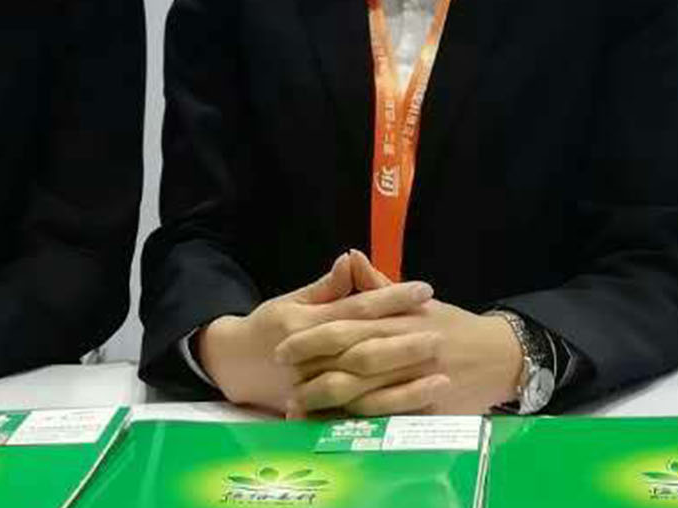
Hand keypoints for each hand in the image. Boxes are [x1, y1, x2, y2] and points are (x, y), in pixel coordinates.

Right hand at [196, 252, 435, 414]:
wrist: (235, 366)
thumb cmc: (268, 327)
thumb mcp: (292, 302)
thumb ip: (326, 287)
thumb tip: (352, 259)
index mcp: (306, 323)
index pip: (358, 307)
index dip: (392, 297)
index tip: (425, 289)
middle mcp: (311, 358)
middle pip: (366, 348)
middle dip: (405, 341)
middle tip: (440, 332)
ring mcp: (315, 389)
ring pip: (365, 389)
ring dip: (404, 383)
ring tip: (442, 374)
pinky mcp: (321, 414)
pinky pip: (360, 419)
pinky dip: (388, 414)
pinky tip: (417, 410)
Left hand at [276, 258, 521, 416]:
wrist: (502, 355)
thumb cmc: (454, 325)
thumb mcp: (418, 301)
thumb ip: (378, 285)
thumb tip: (350, 256)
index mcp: (400, 320)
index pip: (348, 326)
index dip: (312, 338)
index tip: (283, 345)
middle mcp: (406, 349)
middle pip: (351, 361)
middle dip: (313, 370)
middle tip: (283, 377)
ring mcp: (416, 381)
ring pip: (365, 393)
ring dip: (327, 401)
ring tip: (296, 406)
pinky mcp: (427, 409)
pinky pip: (386, 419)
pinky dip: (356, 425)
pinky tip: (332, 428)